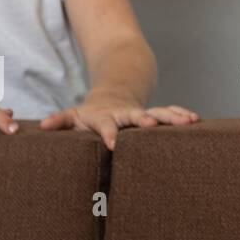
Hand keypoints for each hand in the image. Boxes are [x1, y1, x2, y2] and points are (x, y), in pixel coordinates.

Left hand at [40, 92, 199, 150]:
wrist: (113, 95)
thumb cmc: (90, 113)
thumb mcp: (74, 115)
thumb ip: (61, 120)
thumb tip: (44, 126)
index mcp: (106, 116)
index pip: (107, 126)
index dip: (110, 134)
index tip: (113, 144)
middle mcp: (126, 113)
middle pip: (138, 116)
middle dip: (147, 120)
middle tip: (155, 126)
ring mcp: (142, 112)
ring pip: (159, 112)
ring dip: (173, 116)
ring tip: (189, 120)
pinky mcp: (154, 114)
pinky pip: (169, 113)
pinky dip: (181, 114)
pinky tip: (195, 119)